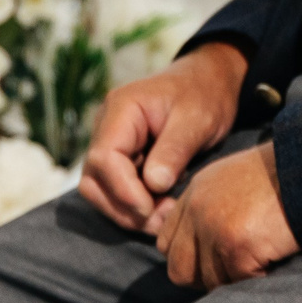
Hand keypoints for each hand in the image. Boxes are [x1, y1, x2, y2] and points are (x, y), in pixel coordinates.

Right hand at [77, 41, 245, 230]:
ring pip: (100, 189)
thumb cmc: (204, 94)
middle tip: (161, 221)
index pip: (104, 158)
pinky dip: (134, 206)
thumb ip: (174, 150)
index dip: (124, 190)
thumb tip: (153, 185)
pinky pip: (115, 189)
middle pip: (93, 179)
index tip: (153, 209)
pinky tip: (162, 209)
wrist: (208, 81)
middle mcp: (106, 127)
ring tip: (164, 217)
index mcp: (121, 109)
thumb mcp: (197, 120)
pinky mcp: (121, 158)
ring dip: (127, 212)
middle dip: (123, 207)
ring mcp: (111, 143)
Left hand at [153, 140, 297, 287]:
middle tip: (237, 271)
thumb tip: (201, 249)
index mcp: (195, 194)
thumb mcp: (234, 181)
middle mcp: (197, 210)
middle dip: (205, 278)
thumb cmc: (284, 176)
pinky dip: (257, 278)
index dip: (189, 258)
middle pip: (179, 269)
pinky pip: (238, 282)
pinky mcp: (237, 246)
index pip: (166, 243)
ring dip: (236, 279)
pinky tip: (273, 261)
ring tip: (261, 260)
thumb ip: (210, 208)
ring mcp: (214, 228)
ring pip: (210, 281)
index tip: (216, 261)